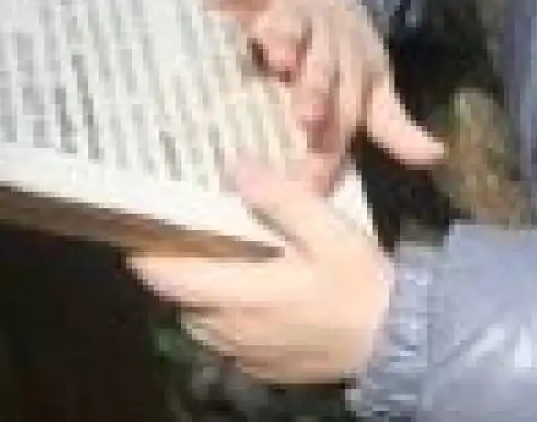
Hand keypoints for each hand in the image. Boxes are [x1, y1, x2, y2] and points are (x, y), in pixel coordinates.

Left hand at [130, 163, 392, 384]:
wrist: (400, 341)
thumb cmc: (361, 283)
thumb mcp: (328, 228)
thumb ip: (280, 198)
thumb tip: (235, 167)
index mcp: (240, 295)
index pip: (168, 276)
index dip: (144, 252)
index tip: (136, 223)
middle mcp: (233, 331)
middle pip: (181, 299)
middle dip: (174, 269)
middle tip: (180, 231)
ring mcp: (248, 355)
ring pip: (201, 322)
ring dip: (199, 294)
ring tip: (213, 259)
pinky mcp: (267, 369)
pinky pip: (227, 341)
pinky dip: (224, 317)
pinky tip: (249, 294)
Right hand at [207, 0, 443, 191]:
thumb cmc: (346, 51)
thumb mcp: (372, 88)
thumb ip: (395, 127)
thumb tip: (437, 157)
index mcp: (353, 72)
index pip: (347, 113)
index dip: (332, 147)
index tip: (314, 183)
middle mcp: (327, 44)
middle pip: (324, 69)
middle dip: (316, 90)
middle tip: (306, 116)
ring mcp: (297, 13)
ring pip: (294, 25)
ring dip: (286, 37)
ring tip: (275, 54)